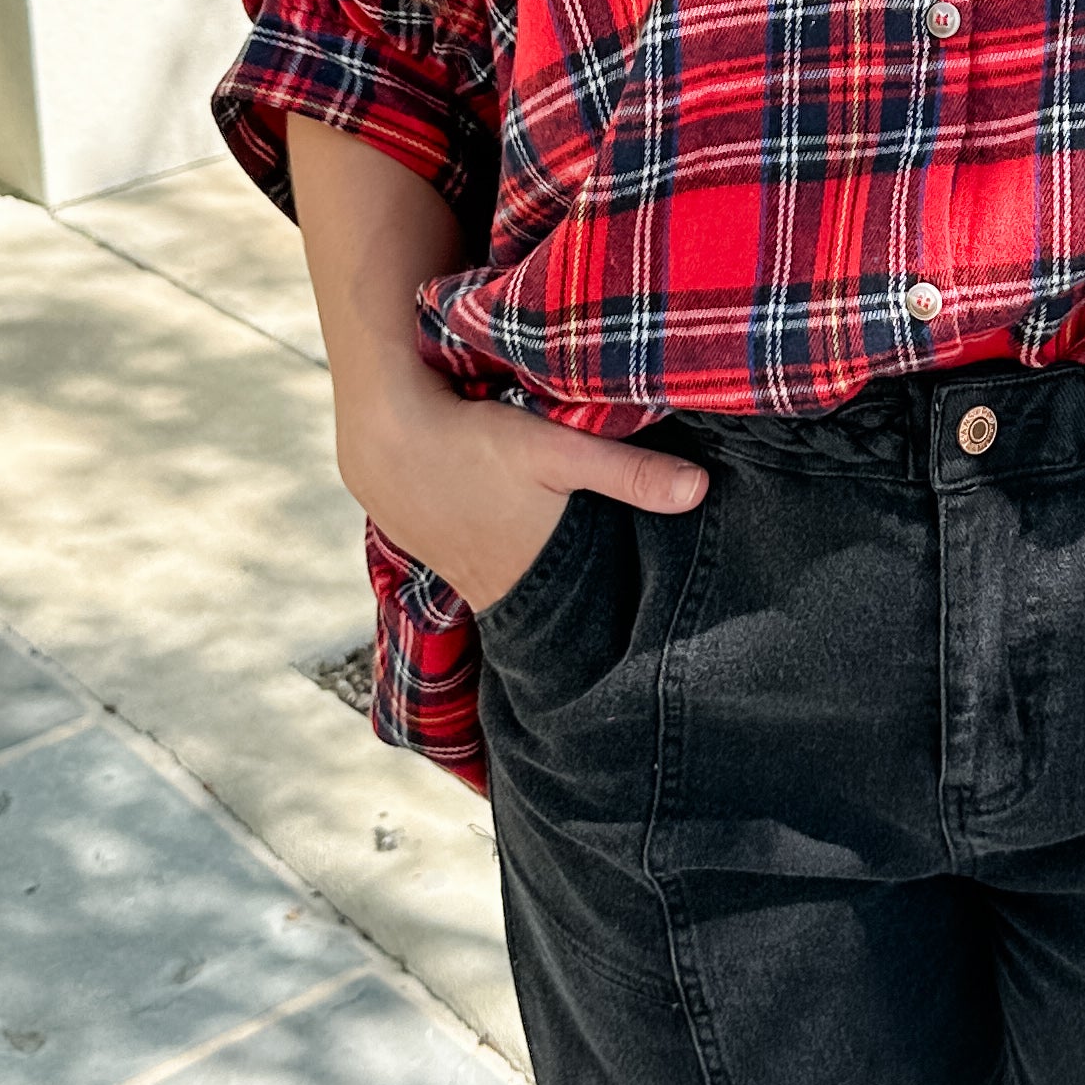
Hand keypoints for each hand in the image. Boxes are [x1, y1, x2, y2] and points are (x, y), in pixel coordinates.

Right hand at [331, 351, 705, 616]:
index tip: (640, 649)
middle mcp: (491, 591)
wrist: (384, 434)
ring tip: (578, 592)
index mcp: (528, 579)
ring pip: (513, 594)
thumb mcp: (557, 450)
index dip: (606, 642)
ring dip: (540, 591)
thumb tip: (700, 490)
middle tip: (621, 630)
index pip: (577, 630)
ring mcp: (459, 576)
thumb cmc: (473, 442)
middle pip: (547, 615)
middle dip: (579, 618)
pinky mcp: (438, 553)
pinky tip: (517, 548)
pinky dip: (506, 567)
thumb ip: (628, 471)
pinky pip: (483, 574)